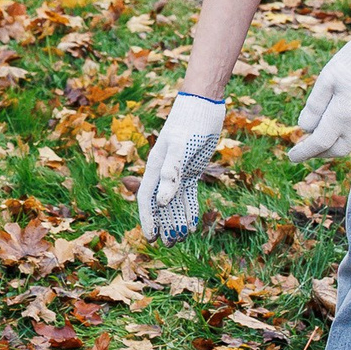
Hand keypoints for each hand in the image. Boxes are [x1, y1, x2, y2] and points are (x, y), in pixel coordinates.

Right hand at [138, 91, 225, 242]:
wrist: (203, 104)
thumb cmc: (190, 123)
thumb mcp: (181, 147)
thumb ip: (172, 173)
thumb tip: (164, 201)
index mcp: (155, 167)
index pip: (147, 199)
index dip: (148, 219)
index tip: (151, 238)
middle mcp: (163, 172)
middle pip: (160, 204)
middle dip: (164, 225)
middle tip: (169, 245)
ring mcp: (177, 171)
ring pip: (174, 202)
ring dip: (176, 220)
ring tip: (181, 239)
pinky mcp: (190, 169)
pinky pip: (187, 194)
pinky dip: (188, 209)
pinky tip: (192, 224)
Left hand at [287, 31, 350, 161]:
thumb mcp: (326, 79)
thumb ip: (315, 106)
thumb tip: (305, 128)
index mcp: (343, 114)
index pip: (320, 143)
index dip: (304, 152)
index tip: (293, 156)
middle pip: (338, 150)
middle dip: (320, 152)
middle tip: (307, 147)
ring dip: (339, 146)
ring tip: (326, 138)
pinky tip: (348, 129)